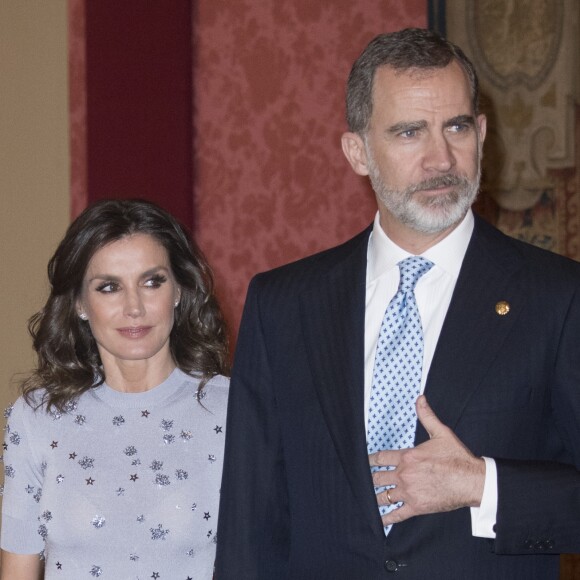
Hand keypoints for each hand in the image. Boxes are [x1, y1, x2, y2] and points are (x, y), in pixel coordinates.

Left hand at [368, 395, 485, 526]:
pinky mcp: (416, 507)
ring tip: (367, 499)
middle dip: (370, 479)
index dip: (370, 461)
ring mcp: (409, 492)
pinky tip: (378, 520)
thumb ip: (427, 416)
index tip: (364, 463)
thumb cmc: (457, 458)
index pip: (381, 458)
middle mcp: (404, 475)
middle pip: (378, 478)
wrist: (471, 481)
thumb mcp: (441, 433)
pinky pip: (396, 514)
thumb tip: (420, 399)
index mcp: (407, 457)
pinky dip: (386, 518)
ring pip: (383, 496)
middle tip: (364, 481)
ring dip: (374, 497)